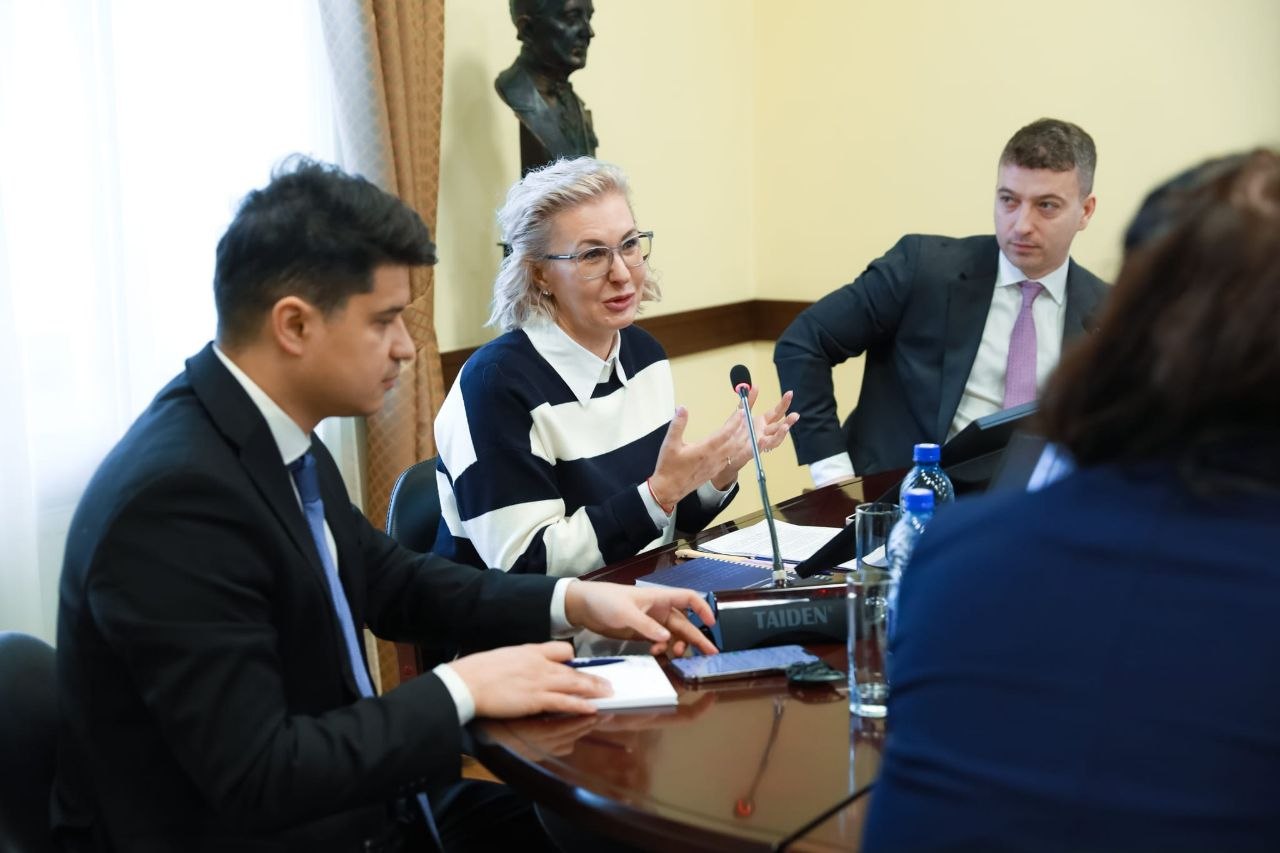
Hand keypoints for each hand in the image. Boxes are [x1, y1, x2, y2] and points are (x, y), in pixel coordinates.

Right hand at [449, 641, 611, 717]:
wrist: (467, 682)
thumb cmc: (479, 671)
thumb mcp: (504, 657)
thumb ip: (521, 662)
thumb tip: (526, 669)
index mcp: (531, 651)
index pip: (562, 649)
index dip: (573, 659)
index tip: (579, 666)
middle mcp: (539, 664)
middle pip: (573, 670)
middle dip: (593, 678)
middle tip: (609, 683)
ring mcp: (539, 681)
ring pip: (574, 684)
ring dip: (593, 690)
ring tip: (608, 695)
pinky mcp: (535, 699)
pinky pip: (564, 702)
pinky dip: (580, 705)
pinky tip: (591, 708)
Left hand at [563, 581, 718, 656]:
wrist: (583, 606)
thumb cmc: (605, 601)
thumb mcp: (625, 613)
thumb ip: (646, 626)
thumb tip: (667, 638)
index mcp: (659, 598)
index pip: (689, 598)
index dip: (703, 608)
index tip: (712, 623)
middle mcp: (660, 609)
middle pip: (685, 623)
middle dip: (697, 637)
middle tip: (709, 654)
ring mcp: (651, 622)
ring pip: (674, 635)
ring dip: (677, 645)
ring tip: (673, 654)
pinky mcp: (642, 633)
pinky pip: (660, 642)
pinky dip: (663, 649)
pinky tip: (657, 653)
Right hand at [648, 406, 741, 511]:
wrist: (669, 489)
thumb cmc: (669, 467)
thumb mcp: (669, 444)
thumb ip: (677, 425)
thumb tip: (682, 408)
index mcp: (704, 450)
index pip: (724, 434)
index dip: (734, 423)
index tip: (742, 412)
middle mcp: (713, 458)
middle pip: (734, 442)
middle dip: (743, 429)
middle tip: (749, 417)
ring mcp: (716, 466)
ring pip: (735, 451)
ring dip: (743, 440)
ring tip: (748, 429)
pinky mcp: (715, 471)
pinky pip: (731, 459)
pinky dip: (738, 450)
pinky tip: (740, 445)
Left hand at [712, 388, 799, 489]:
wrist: (726, 448)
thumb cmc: (736, 430)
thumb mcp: (741, 410)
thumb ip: (749, 400)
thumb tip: (755, 385)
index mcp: (763, 422)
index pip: (777, 412)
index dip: (784, 403)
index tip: (790, 394)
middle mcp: (764, 432)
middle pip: (780, 426)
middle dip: (788, 421)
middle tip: (795, 415)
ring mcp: (760, 442)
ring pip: (775, 439)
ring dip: (781, 434)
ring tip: (785, 427)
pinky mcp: (752, 451)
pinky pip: (758, 449)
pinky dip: (762, 445)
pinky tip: (763, 440)